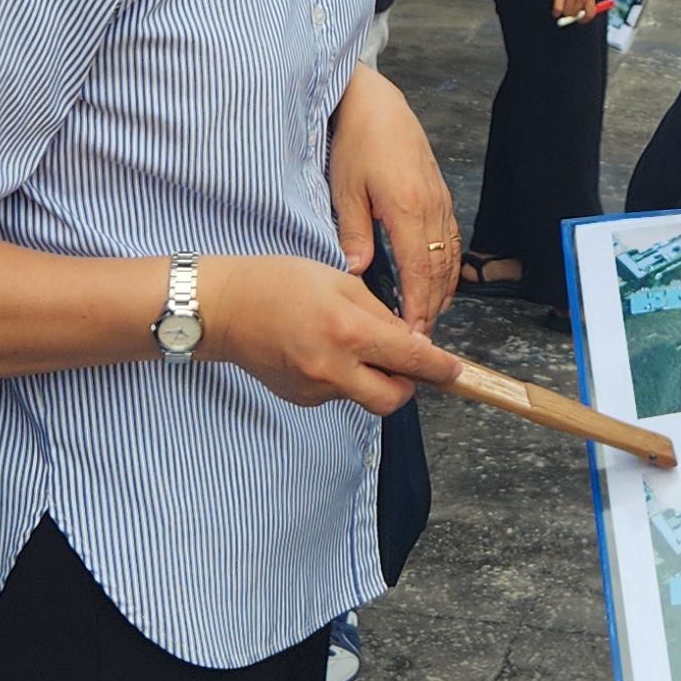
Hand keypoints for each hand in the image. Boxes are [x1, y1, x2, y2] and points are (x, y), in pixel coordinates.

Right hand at [198, 256, 461, 412]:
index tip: (456, 371)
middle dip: (407, 385)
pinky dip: (343, 378)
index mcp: (348, 331)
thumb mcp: (339, 282)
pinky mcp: (300, 399)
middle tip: (399, 361)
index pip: (410, 359)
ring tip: (344, 342)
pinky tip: (321, 351)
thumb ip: (380, 315)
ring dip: (370, 377)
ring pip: (363, 395)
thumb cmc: (280, 283)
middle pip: (393, 399)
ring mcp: (314, 388)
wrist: (223, 309)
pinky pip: (337, 394)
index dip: (439, 367)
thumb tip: (409, 343)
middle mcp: (333, 368)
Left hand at [331, 67, 460, 333]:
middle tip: (419, 340)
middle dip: (431, 307)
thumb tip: (358, 274)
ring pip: (449, 257)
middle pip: (439, 271)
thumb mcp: (345, 190)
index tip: (411, 336)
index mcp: (407, 208)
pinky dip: (448, 267)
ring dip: (442, 291)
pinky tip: (439, 282)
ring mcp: (440, 200)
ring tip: (428, 318)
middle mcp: (431, 207)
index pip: (418, 272)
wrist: (376, 103)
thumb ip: (355, 234)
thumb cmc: (356, 142)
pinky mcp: (440, 194)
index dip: (417, 307)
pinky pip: (451, 240)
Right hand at [549, 0, 599, 24]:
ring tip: (562, 5)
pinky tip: (555, 10)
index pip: (591, 13)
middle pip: (577, 13)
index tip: (581, 20)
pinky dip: (556, 12)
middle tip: (569, 8)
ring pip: (567, 12)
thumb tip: (583, 10)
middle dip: (572, 13)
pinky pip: (557, 9)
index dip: (585, 19)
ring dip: (564, 11)